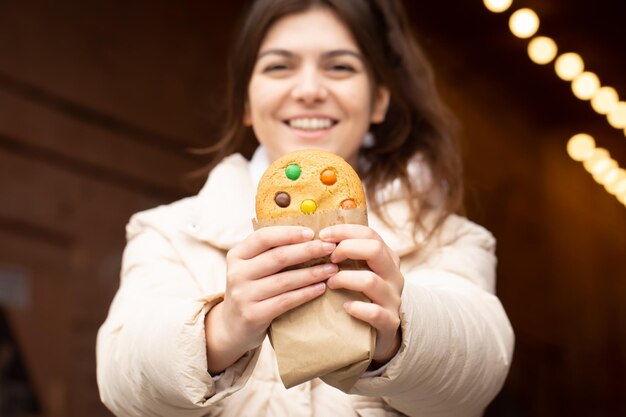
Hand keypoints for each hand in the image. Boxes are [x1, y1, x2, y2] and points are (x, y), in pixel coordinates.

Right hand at [205, 226, 337, 373]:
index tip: (312, 233)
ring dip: (312, 273)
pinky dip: (306, 293)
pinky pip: (285, 301)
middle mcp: (236, 273)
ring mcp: (243, 295)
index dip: (289, 233)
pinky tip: (321, 288)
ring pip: (284, 280)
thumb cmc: (251, 290)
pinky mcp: (253, 315)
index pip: (263, 237)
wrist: (232, 328)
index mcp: (237, 255)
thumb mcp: (252, 268)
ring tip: (332, 269)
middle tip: (330, 248)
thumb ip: (271, 252)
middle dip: (308, 251)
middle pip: (277, 257)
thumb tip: (309, 235)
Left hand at [319, 224, 403, 364]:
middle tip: (329, 258)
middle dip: (347, 249)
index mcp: (386, 258)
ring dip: (345, 279)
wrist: (381, 332)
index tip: (323, 236)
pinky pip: (375, 312)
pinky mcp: (390, 322)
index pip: (369, 234)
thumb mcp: (360, 271)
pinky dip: (357, 308)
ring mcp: (393, 299)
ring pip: (371, 280)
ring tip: (330, 284)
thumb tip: (314, 238)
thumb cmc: (362, 295)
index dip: (344, 231)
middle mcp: (393, 275)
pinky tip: (345, 307)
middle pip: (375, 250)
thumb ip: (347, 255)